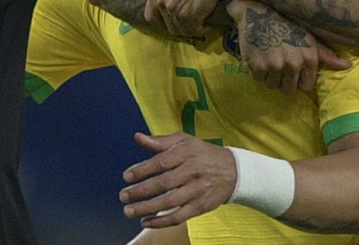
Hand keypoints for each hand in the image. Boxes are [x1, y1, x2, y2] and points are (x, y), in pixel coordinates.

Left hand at [120, 132, 236, 228]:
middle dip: (141, 191)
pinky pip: (179, 216)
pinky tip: (146, 221)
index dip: (142, 169)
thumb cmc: (203, 154)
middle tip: (123, 195)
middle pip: (164, 183)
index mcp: (187, 153)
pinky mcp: (201, 206)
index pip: (161, 162)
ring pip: (170, 202)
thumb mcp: (185, 141)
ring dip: (147, 208)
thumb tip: (138, 137)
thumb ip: (160, 141)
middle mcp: (193, 171)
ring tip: (129, 211)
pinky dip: (162, 221)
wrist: (234, 171)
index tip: (126, 176)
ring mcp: (198, 190)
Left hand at [143, 0, 220, 38]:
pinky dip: (204, 29)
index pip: (151, 16)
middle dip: (182, 27)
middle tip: (194, 23)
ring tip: (204, 21)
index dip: (164, 23)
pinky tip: (209, 22)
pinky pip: (195, 31)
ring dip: (194, 28)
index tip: (174, 23)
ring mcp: (172, 7)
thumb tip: (175, 6)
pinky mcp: (186, 15)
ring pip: (182, 31)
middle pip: (168, 26)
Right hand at [227, 0, 348, 93]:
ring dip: (270, 76)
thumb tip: (347, 65)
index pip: (306, 87)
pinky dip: (258, 72)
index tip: (292, 69)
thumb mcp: (309, 37)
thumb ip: (326, 54)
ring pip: (273, 85)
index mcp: (309, 58)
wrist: (257, 13)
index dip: (298, 79)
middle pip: (289, 90)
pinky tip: (259, 56)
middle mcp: (294, 64)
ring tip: (268, 58)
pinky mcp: (259, 67)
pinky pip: (260, 80)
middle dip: (283, 80)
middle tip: (278, 63)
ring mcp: (276, 66)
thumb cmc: (286, 25)